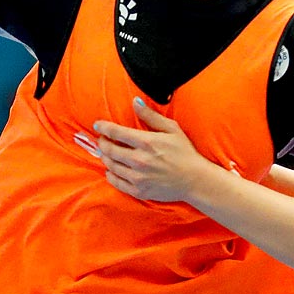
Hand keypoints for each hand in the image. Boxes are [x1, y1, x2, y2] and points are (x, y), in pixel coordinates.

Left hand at [94, 99, 222, 203]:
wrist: (195, 180)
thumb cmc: (185, 152)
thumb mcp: (171, 129)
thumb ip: (151, 116)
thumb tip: (135, 102)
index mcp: (147, 142)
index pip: (116, 132)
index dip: (103, 127)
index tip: (97, 125)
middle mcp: (139, 160)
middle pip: (110, 150)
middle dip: (102, 143)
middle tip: (101, 140)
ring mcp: (138, 177)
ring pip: (111, 166)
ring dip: (105, 157)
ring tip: (105, 153)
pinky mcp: (139, 191)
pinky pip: (117, 182)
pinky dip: (110, 175)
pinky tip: (111, 170)